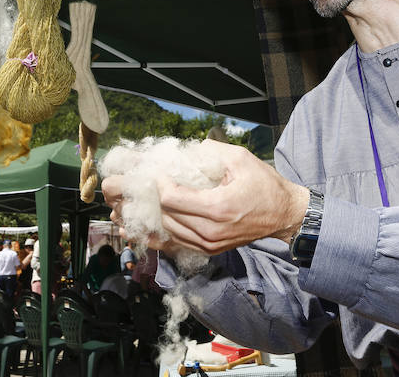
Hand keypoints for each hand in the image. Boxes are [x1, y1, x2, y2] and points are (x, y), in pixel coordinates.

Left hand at [103, 140, 308, 255]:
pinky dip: (152, 235)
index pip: (172, 199)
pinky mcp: (207, 249)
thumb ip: (210, 151)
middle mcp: (210, 231)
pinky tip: (132, 227)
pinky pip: (173, 243)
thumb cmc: (264, 185)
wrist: (282, 215)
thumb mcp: (241, 159)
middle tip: (116, 187)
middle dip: (140, 200)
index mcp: (218, 208)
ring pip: (165, 231)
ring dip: (142, 218)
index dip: (156, 185)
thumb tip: (183, 149)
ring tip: (118, 204)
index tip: (149, 172)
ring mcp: (208, 244)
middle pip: (164, 216)